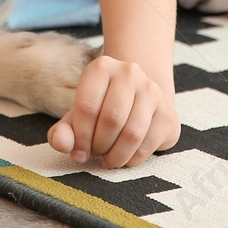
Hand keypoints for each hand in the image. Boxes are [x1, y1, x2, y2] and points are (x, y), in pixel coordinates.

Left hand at [47, 54, 179, 169]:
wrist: (136, 101)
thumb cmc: (99, 110)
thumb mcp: (76, 117)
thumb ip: (61, 132)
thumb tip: (61, 143)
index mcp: (101, 67)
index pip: (87, 106)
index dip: (80, 136)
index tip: (79, 152)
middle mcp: (129, 72)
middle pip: (111, 119)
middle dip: (99, 145)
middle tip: (95, 154)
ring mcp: (152, 90)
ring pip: (132, 133)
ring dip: (116, 155)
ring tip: (108, 160)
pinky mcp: (167, 112)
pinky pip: (148, 144)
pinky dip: (133, 159)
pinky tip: (124, 159)